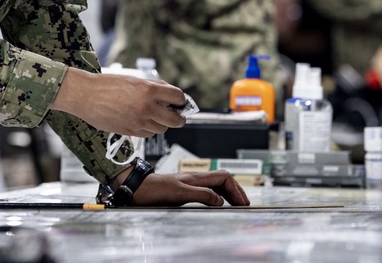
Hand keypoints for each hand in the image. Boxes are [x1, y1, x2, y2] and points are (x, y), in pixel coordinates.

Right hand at [51, 68, 187, 136]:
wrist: (85, 95)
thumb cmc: (106, 85)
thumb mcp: (134, 79)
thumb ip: (154, 86)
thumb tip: (170, 93)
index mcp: (148, 90)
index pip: (177, 97)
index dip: (181, 100)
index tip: (180, 101)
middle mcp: (146, 107)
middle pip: (175, 120)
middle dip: (179, 118)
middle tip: (177, 115)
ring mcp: (138, 121)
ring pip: (161, 129)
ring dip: (162, 123)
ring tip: (154, 116)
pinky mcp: (129, 131)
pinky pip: (148, 134)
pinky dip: (149, 129)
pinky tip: (142, 121)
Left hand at [130, 171, 250, 206]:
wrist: (137, 188)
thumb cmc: (154, 189)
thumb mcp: (179, 193)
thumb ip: (201, 195)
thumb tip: (220, 200)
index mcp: (196, 177)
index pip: (224, 177)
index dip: (236, 189)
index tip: (242, 202)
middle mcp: (194, 179)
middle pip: (222, 180)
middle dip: (236, 191)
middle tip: (244, 204)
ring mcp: (189, 184)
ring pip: (215, 185)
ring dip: (228, 193)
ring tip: (235, 204)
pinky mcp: (183, 190)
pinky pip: (206, 191)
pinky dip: (217, 196)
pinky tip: (217, 203)